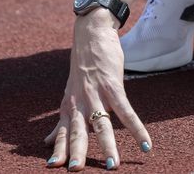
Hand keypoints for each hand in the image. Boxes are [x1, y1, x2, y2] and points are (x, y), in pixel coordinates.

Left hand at [45, 10, 150, 170]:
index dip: (58, 148)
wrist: (91, 33)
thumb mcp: (69, 94)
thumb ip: (62, 120)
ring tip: (113, 165)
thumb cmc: (82, 66)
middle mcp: (80, 101)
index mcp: (69, 106)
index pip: (62, 132)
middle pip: (77, 130)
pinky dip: (136, 128)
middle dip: (76, 151)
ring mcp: (96, 93)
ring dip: (107, 145)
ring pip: (102, 124)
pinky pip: (126, 111)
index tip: (53, 166)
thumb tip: (47, 141)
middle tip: (75, 170)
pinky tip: (146, 143)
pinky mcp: (113, 85)